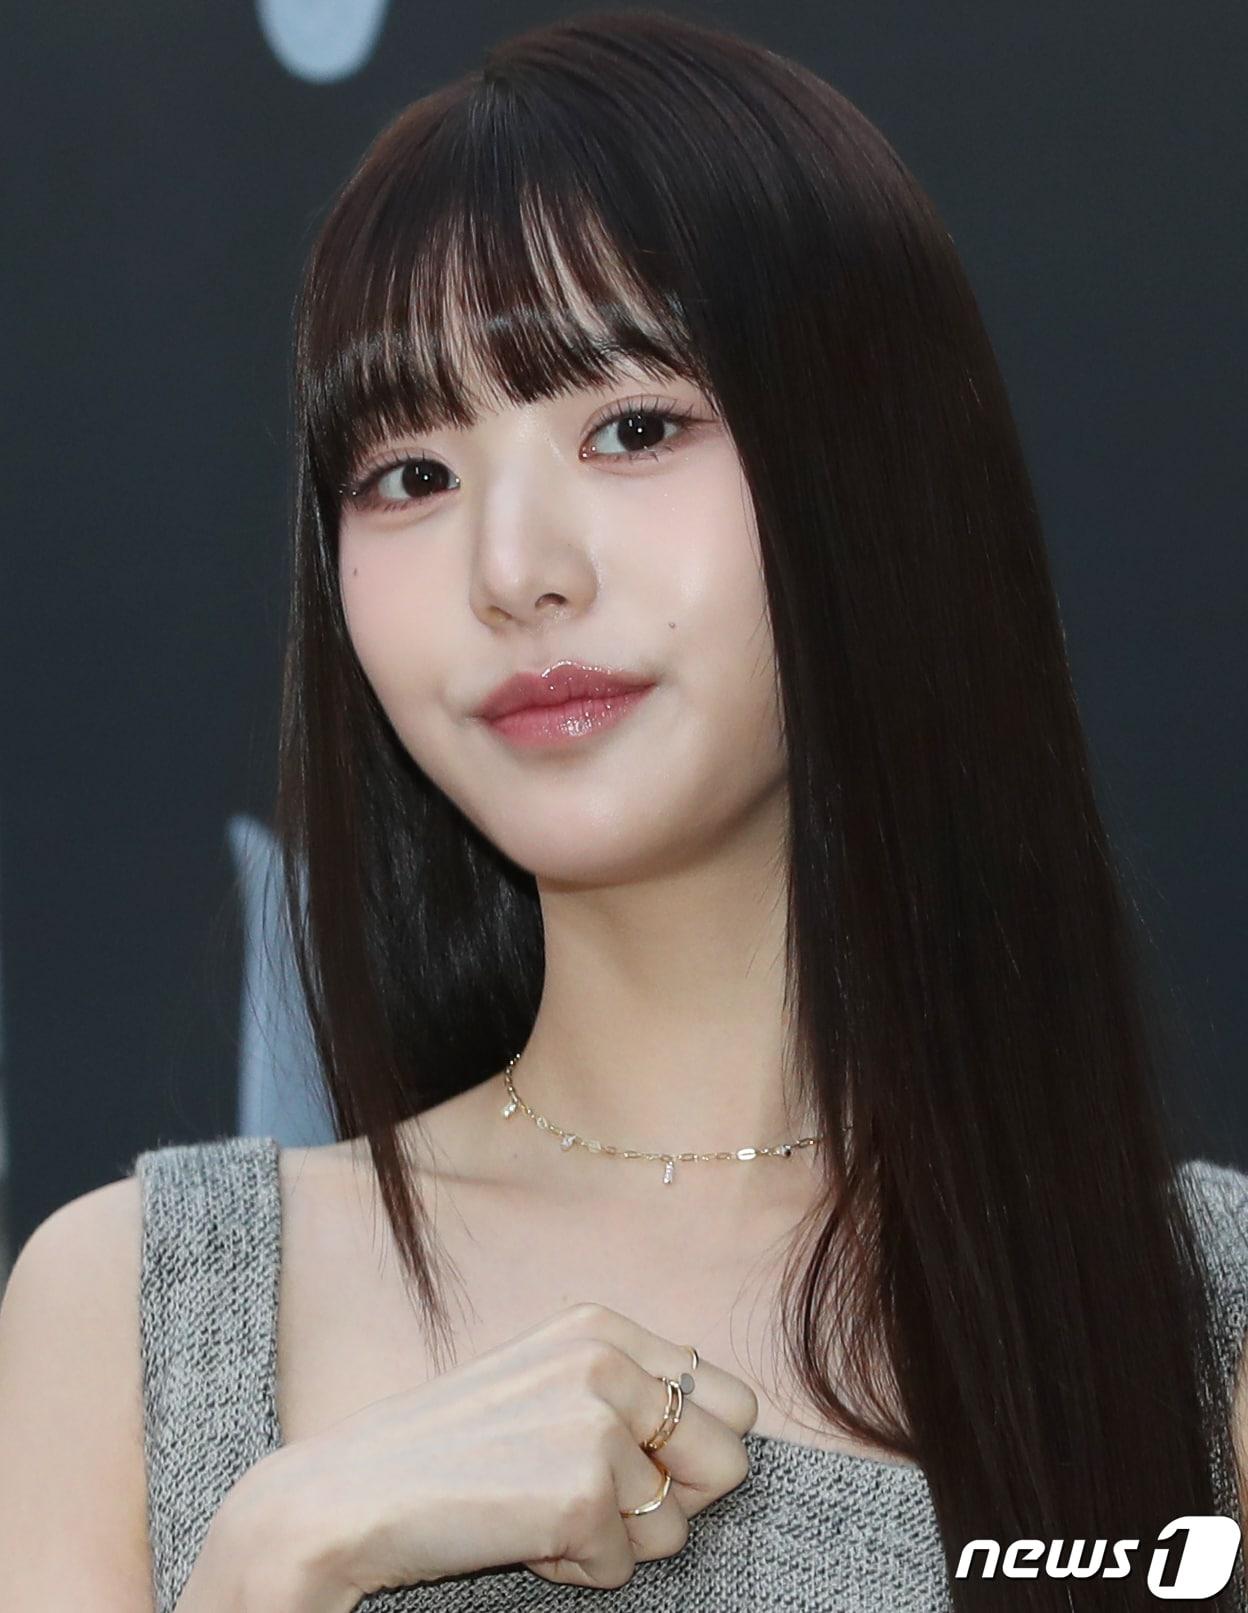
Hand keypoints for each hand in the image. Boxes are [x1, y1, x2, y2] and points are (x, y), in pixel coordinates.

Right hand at [235, 1301, 758, 1599]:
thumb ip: (627, 1394)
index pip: (730, 1396)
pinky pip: (626, 1568)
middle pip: (730, 1457)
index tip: (637, 1465)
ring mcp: (598, 1425)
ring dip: (614, 1541)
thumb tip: (727, 1445)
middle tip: (598, 1502)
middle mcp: (609, 1361)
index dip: (696, 1448)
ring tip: (537, 1510)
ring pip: (678, 1526)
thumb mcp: (545, 1384)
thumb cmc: (448, 1450)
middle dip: (678, 1499)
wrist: (349, 1496)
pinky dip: (575, 1570)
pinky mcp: (584, 1495)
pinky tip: (516, 1534)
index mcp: (603, 1327)